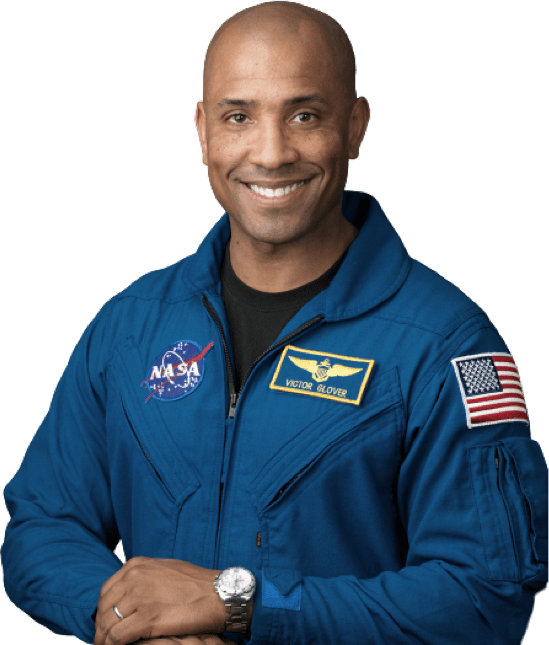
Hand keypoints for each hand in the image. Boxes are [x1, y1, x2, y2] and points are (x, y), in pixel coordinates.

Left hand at [94, 557, 225, 644]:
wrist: (219, 593)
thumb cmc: (196, 584)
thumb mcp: (165, 570)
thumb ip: (144, 577)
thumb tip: (129, 593)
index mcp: (137, 565)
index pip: (106, 591)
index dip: (103, 611)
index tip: (106, 624)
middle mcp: (134, 577)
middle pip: (103, 608)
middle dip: (101, 627)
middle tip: (103, 641)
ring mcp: (140, 596)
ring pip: (107, 624)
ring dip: (104, 640)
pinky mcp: (148, 618)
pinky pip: (117, 637)